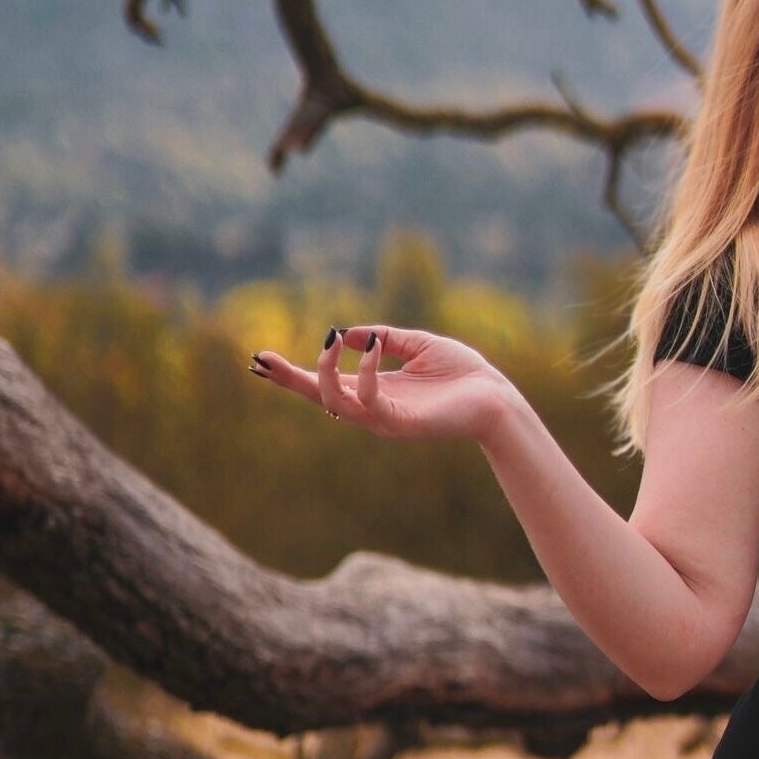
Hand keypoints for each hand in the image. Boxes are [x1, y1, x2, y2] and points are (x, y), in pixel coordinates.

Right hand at [249, 324, 521, 445]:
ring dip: (324, 372)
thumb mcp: (416, 344)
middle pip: (317, 398)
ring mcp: (384, 420)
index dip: (292, 373)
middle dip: (287, 380)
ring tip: (329, 342)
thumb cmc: (463, 374)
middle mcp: (373, 409)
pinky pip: (369, 402)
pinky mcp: (401, 424)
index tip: (260, 358)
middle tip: (260, 359)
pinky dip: (363, 374)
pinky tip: (369, 350)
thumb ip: (382, 338)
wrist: (498, 398)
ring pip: (334, 404)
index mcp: (374, 391)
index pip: (324, 384)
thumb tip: (347, 334)